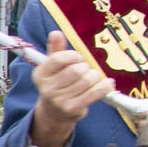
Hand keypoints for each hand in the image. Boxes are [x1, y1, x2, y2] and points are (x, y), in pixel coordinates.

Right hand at [26, 30, 115, 146]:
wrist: (54, 113)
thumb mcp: (52, 67)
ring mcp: (59, 101)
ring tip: (92, 78)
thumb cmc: (57, 84)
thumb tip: (56, 32)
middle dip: (86, 67)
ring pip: (87, 81)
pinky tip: (107, 83)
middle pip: (76, 70)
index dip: (73, 56)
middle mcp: (46, 89)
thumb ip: (55, 49)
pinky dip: (104, 86)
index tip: (78, 58)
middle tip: (86, 70)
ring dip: (95, 77)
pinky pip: (94, 93)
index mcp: (40, 74)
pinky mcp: (72, 109)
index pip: (59, 59)